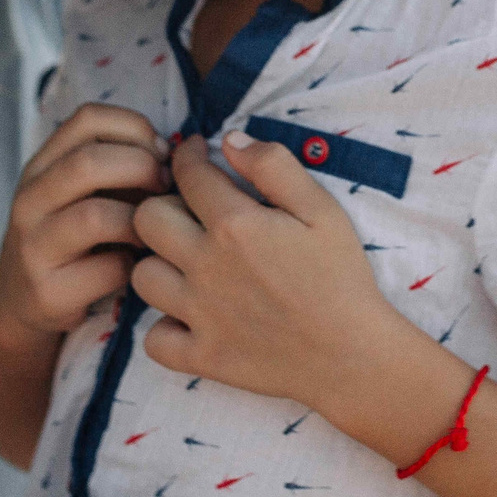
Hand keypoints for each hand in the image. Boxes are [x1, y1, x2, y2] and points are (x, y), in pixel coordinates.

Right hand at [0, 104, 170, 343]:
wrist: (24, 303)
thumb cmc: (73, 238)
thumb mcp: (79, 193)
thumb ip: (116, 166)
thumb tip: (177, 153)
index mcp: (41, 165)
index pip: (87, 119)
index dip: (135, 127)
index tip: (161, 152)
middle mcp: (30, 200)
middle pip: (88, 162)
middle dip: (141, 168)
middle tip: (165, 188)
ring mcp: (34, 247)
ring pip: (96, 217)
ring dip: (139, 221)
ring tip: (153, 230)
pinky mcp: (49, 292)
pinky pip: (108, 269)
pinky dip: (134, 266)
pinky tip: (136, 267)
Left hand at [129, 132, 418, 412]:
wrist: (354, 355)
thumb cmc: (342, 276)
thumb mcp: (322, 208)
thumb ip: (274, 166)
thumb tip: (229, 139)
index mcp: (235, 224)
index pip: (187, 173)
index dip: (188, 155)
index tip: (196, 155)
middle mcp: (206, 266)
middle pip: (146, 219)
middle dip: (163, 204)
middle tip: (189, 211)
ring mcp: (199, 315)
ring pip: (141, 277)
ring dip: (159, 264)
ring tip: (186, 264)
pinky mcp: (202, 357)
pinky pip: (153, 340)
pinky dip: (164, 328)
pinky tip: (189, 316)